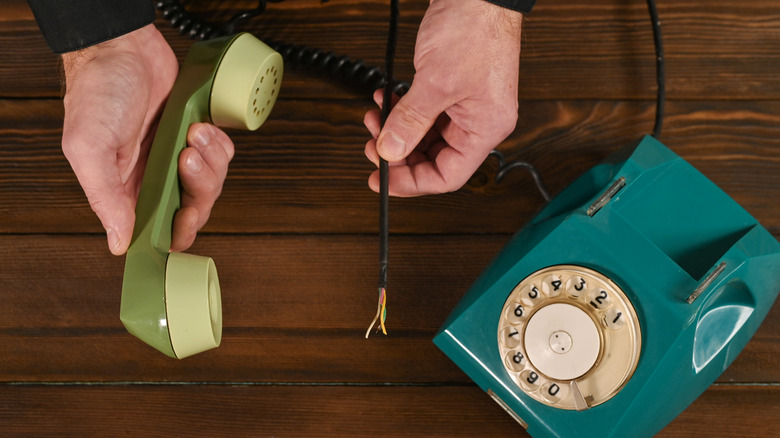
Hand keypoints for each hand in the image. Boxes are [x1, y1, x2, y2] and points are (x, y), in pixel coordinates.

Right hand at [61, 24, 234, 254]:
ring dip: (210, 160)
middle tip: (186, 157)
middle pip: (194, 207)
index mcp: (124, 189)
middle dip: (199, 187)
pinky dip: (217, 143)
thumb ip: (105, 198)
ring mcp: (176, 156)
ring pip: (212, 181)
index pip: (159, 229)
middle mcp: (152, 177)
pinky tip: (199, 125)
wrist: (122, 46)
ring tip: (191, 132)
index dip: (178, 230)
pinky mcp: (194, 136)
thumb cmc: (98, 91)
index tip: (184, 214)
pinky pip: (221, 154)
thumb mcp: (89, 148)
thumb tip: (117, 242)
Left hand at [364, 0, 522, 195]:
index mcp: (486, 128)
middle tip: (373, 147)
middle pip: (435, 158)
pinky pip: (425, 113)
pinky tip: (385, 101)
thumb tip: (390, 150)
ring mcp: (466, 105)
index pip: (448, 175)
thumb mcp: (434, 82)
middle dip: (400, 153)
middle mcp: (479, 121)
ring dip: (397, 131)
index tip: (384, 180)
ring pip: (426, 136)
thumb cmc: (474, 29)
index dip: (413, 183)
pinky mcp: (453, 88)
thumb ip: (410, 121)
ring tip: (374, 120)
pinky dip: (402, 111)